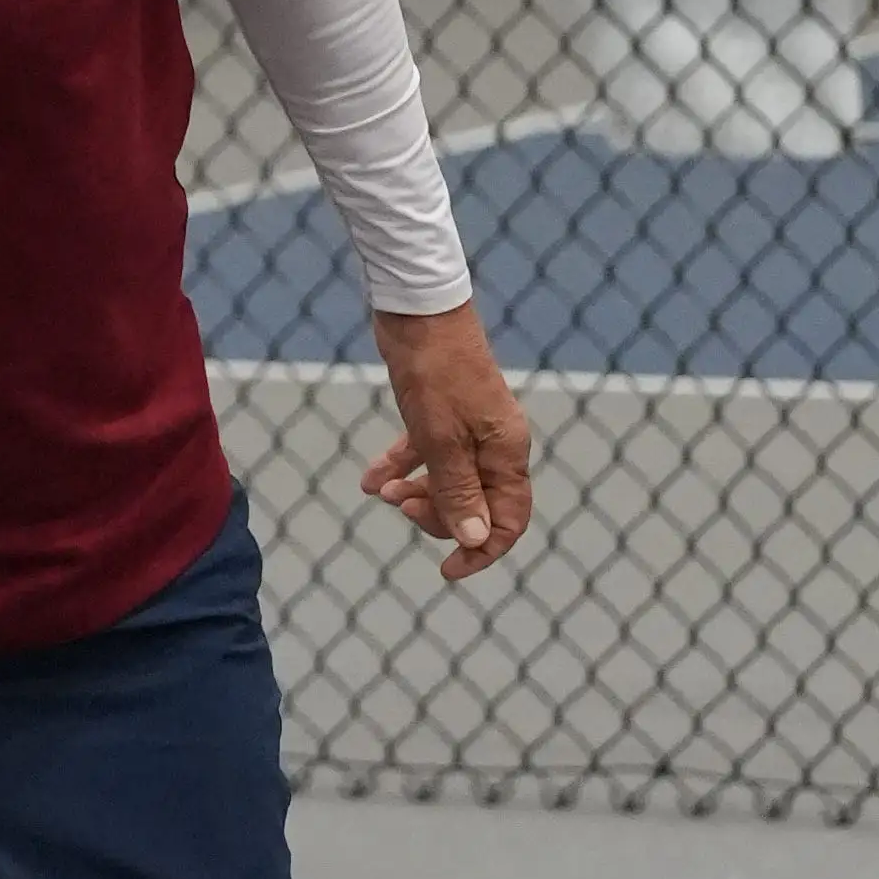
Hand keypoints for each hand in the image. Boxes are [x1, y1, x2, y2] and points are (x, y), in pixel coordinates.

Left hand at [357, 302, 530, 580]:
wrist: (416, 311)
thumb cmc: (435, 373)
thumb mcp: (441, 441)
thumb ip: (457, 492)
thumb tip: (475, 539)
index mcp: (506, 452)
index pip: (509, 518)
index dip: (481, 549)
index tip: (447, 568)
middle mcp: (493, 443)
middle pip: (476, 503)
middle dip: (437, 515)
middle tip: (399, 507)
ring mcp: (468, 427)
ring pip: (448, 480)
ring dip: (416, 494)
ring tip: (381, 493)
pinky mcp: (441, 413)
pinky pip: (425, 453)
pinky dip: (401, 468)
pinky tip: (370, 481)